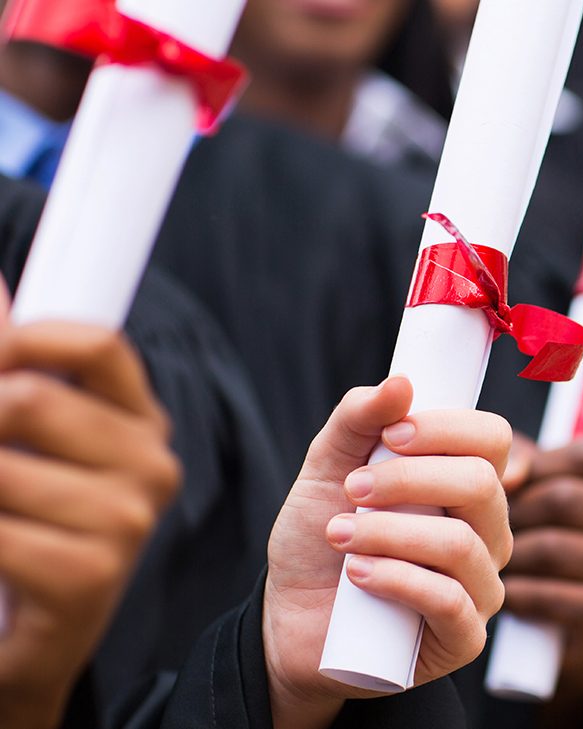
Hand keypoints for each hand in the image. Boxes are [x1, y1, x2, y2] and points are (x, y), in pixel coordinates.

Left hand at [0, 317, 179, 728]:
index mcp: (139, 423)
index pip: (98, 343)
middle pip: (32, 399)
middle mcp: (150, 466)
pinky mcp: (90, 576)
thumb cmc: (21, 534)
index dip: (23, 337)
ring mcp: (128, 522)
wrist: (22, 649)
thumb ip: (11, 368)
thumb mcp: (19, 446)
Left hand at [262, 377, 512, 728]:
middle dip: (409, 479)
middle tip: (352, 489)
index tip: (392, 433)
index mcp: (467, 486)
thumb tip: (400, 382)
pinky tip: (357, 574)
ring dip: (390, 532)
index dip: (448, 428)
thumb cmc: (320, 542)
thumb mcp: (327, 471)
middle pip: (482, 484)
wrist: (292, 624)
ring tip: (339, 535)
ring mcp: (481, 587)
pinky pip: (449, 602)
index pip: (493, 439)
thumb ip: (358, 421)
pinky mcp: (465, 638)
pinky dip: (397, 580)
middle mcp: (487, 533)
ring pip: (460, 545)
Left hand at [501, 436, 582, 721]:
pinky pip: (551, 595)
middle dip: (515, 513)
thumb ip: (531, 462)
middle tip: (488, 528)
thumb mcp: (557, 490)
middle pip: (565, 498)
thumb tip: (509, 470)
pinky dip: (519, 595)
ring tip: (494, 560)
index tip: (506, 485)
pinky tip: (509, 594)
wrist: (577, 634)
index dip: (535, 467)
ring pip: (552, 547)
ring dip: (511, 557)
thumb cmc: (564, 544)